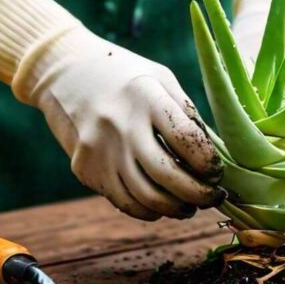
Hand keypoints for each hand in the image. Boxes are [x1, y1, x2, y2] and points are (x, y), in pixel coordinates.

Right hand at [0, 0, 223, 220]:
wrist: (66, 73)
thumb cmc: (126, 74)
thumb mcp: (160, 78)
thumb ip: (186, 113)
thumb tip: (213, 156)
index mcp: (145, 95)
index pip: (185, 138)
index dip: (208, 162)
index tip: (218, 171)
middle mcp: (120, 123)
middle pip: (167, 174)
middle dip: (199, 194)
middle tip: (214, 197)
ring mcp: (99, 149)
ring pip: (145, 196)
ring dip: (176, 208)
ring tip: (192, 206)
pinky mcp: (85, 168)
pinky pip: (123, 201)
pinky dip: (148, 210)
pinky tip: (163, 206)